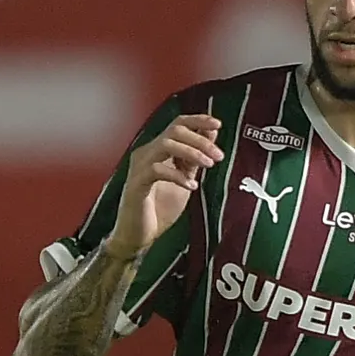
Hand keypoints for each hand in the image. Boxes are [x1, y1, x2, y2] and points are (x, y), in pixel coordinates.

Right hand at [108, 114, 223, 261]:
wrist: (138, 235)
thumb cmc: (158, 209)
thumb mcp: (184, 178)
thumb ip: (193, 159)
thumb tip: (210, 136)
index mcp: (158, 149)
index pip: (177, 124)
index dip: (197, 120)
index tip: (217, 124)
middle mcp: (147, 153)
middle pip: (175, 130)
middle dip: (200, 140)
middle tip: (218, 155)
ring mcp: (140, 166)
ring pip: (167, 144)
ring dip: (192, 152)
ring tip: (209, 165)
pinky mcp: (137, 183)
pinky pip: (157, 170)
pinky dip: (177, 175)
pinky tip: (191, 186)